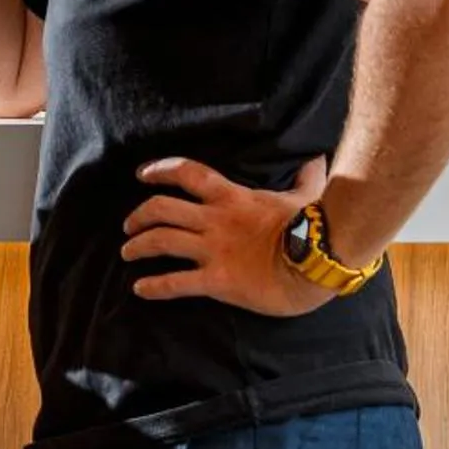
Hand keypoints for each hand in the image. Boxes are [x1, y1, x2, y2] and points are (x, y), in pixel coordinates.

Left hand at [120, 156, 335, 317]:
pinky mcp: (218, 281)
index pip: (187, 173)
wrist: (321, 261)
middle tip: (129, 227)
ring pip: (161, 242)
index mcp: (232, 197)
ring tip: (127, 253)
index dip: (160, 170)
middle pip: (162, 209)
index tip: (143, 174)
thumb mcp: (308, 194)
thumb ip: (306, 177)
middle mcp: (214, 221)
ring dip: (138, 246)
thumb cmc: (315, 226)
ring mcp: (213, 250)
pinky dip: (154, 287)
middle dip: (138, 216)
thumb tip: (316, 158)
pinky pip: (176, 283)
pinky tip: (140, 290)